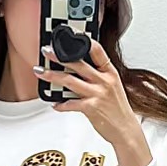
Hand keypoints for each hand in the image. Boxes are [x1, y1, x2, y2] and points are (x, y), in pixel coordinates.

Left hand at [36, 38, 151, 165]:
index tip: (71, 35)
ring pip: (70, 80)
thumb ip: (98, 76)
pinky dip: (60, 104)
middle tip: (47, 51)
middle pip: (78, 64)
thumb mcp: (112, 87)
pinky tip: (55, 103)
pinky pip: (71, 103)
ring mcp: (98, 94)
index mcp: (110, 72)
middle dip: (59, 56)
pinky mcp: (91, 108)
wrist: (125, 130)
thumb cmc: (117, 110)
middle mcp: (104, 81)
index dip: (84, 41)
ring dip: (52, 76)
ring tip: (41, 72)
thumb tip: (78, 70)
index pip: (97, 50)